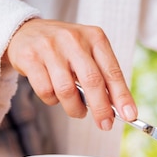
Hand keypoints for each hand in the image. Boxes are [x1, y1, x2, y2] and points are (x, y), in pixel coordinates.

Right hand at [4, 18, 136, 129]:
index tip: (130, 116)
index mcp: (95, 38)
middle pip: (92, 81)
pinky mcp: (29, 57)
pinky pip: (46, 91)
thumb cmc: (66, 49)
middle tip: (105, 125)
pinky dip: (53, 101)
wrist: (26, 31)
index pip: (113, 72)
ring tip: (78, 111)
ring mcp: (50, 47)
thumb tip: (118, 109)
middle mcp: (74, 40)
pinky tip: (55, 96)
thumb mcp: (89, 53)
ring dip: (75, 108)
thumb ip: (103, 77)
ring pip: (66, 90)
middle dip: (101, 109)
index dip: (122, 96)